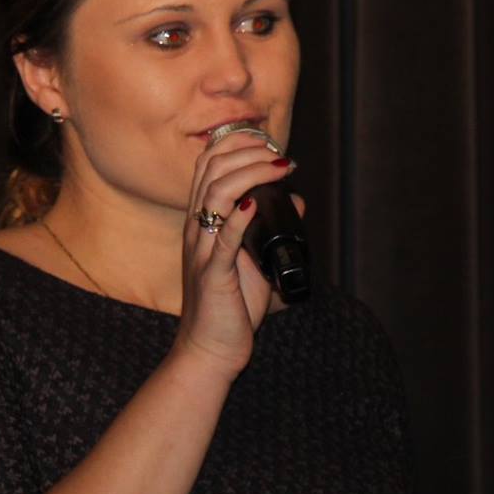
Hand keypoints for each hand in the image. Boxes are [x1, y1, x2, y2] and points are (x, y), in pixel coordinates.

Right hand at [172, 131, 300, 373]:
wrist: (210, 348)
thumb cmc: (230, 306)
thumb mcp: (253, 258)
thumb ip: (271, 227)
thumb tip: (296, 199)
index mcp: (202, 221)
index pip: (209, 164)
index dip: (238, 144)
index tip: (269, 145)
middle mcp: (197, 229)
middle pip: (212, 169)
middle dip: (248, 151)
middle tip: (280, 155)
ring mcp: (202, 250)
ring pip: (215, 194)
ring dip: (250, 173)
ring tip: (278, 168)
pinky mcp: (212, 275)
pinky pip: (222, 241)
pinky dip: (238, 218)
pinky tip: (255, 204)